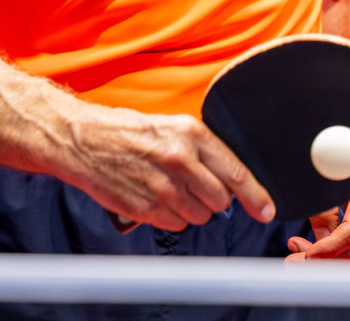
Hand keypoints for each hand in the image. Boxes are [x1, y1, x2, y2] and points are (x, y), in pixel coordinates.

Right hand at [61, 105, 275, 231]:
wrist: (82, 139)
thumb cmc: (128, 131)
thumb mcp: (170, 127)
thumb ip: (201, 150)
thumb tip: (231, 179)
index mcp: (190, 133)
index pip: (236, 172)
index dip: (256, 196)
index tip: (267, 210)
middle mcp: (179, 159)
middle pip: (221, 200)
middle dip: (216, 199)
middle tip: (197, 187)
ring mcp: (160, 185)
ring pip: (199, 215)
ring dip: (192, 208)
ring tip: (170, 188)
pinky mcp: (143, 206)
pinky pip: (174, 223)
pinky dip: (170, 216)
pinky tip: (155, 197)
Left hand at [285, 165, 349, 259]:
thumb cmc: (346, 156)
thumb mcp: (328, 175)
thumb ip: (323, 210)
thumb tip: (315, 241)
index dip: (329, 247)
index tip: (306, 255)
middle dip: (323, 260)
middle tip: (292, 261)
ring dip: (328, 260)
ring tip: (297, 252)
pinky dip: (338, 256)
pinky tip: (314, 250)